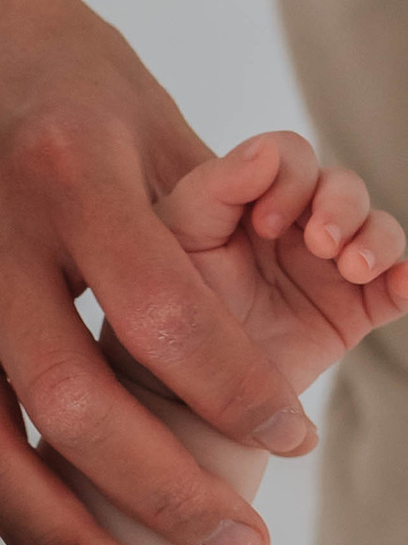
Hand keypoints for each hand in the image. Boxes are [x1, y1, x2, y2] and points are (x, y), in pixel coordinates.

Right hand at [0, 0, 315, 544]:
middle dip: (166, 493)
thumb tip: (275, 344)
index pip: (165, 319)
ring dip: (61, 538)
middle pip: (74, 405)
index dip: (234, 395)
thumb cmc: (67, 74)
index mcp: (70, 175)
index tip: (291, 444)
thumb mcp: (153, 120)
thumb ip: (204, 230)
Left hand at [140, 135, 407, 396]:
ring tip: (353, 267)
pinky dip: (407, 279)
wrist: (175, 393)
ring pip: (378, 230)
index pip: (292, 158)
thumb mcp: (175, 237)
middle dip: (341, 204)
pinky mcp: (353, 311)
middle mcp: (297, 225)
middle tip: (318, 242)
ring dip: (376, 238)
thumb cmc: (161, 306)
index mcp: (253, 197)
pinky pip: (396, 288)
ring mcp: (329, 267)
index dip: (291, 177)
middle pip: (344, 187)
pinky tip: (401, 283)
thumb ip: (214, 188)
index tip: (264, 223)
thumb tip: (267, 150)